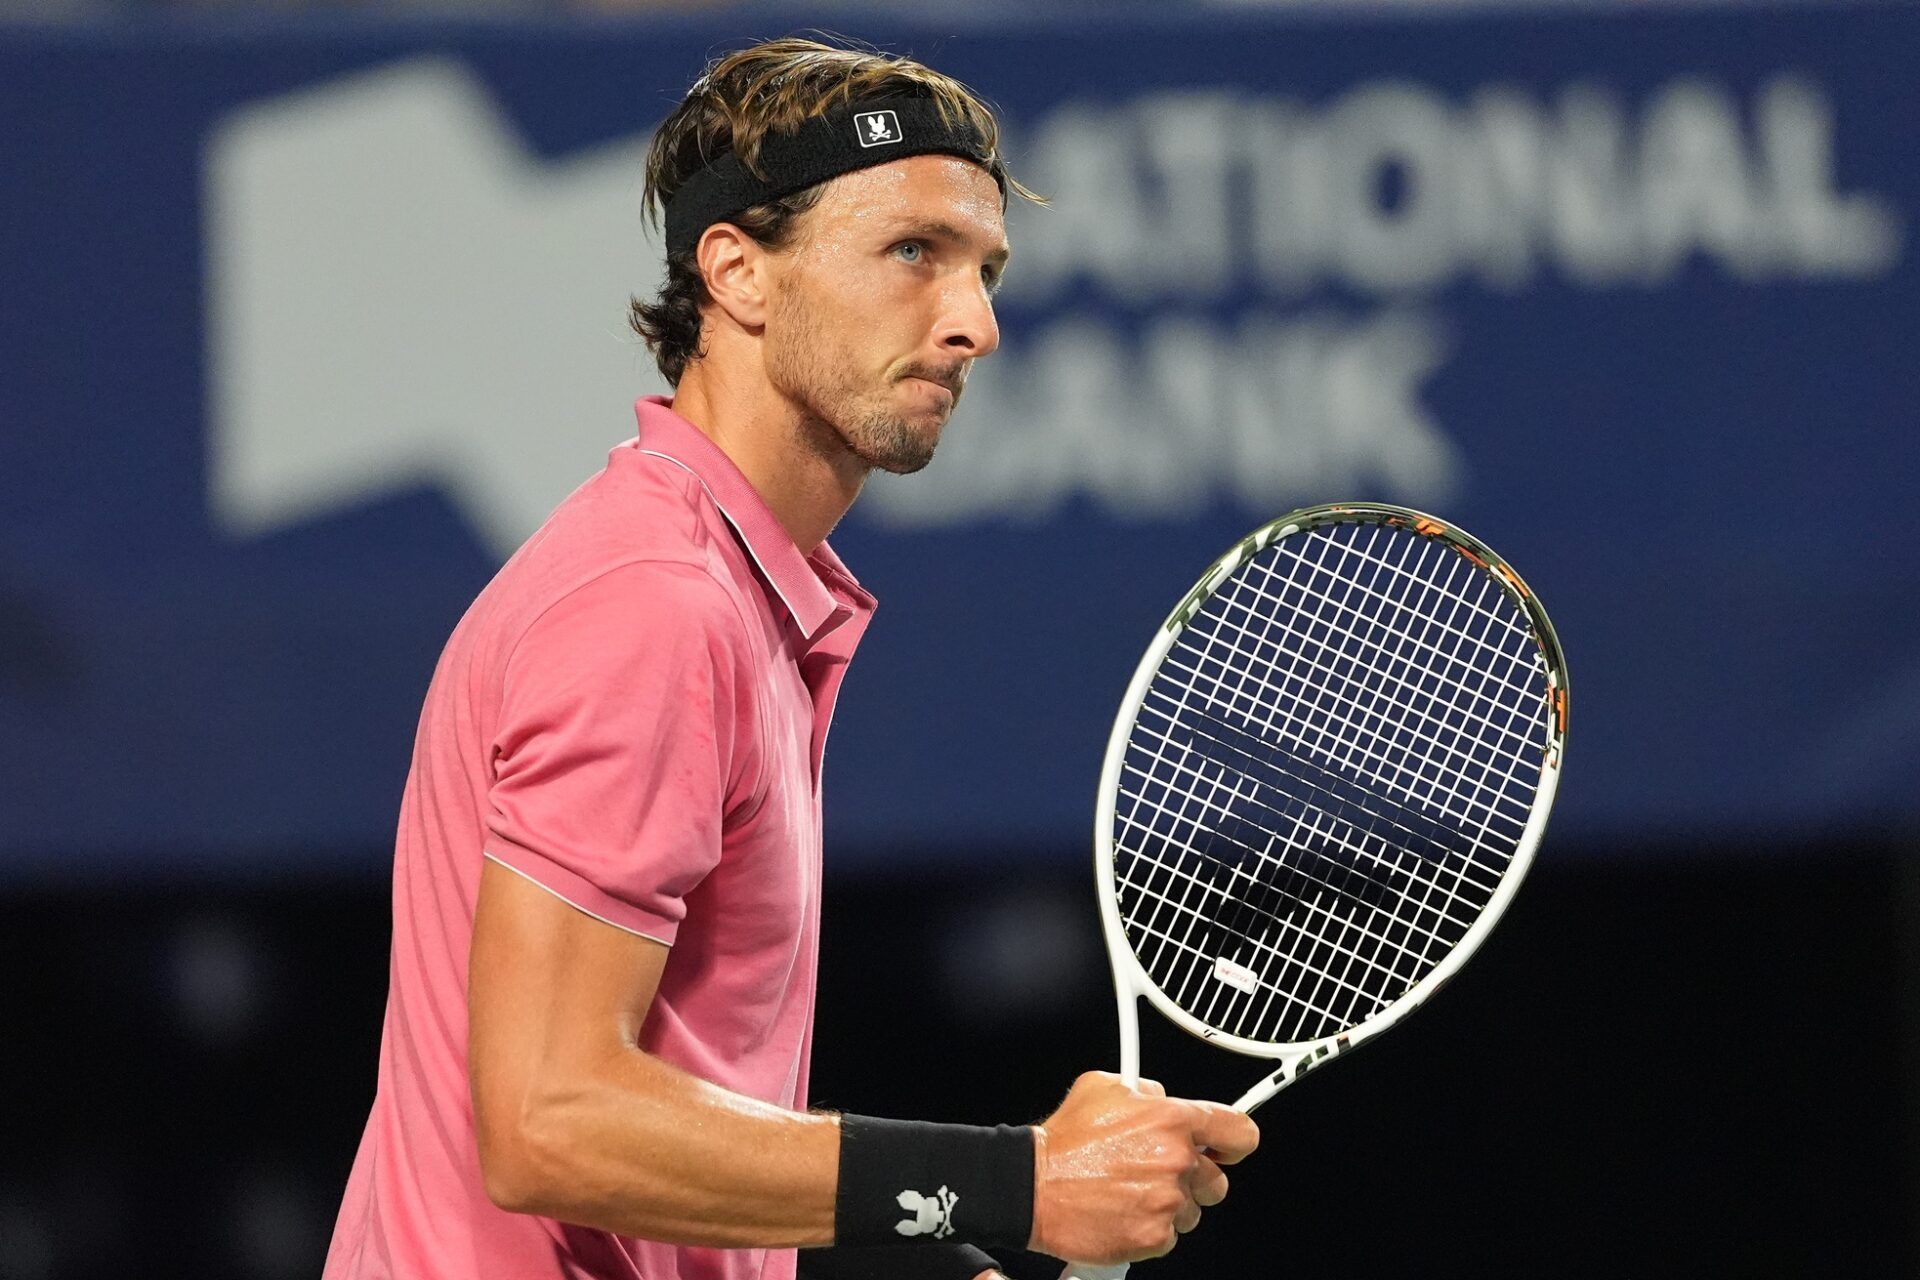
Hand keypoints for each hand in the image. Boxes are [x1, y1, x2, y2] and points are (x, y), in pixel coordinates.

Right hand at [1027, 1072, 1258, 1263]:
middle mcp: (1176, 1161)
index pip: (1239, 1132)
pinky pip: (1168, 1237)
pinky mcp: (1153, 1237)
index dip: (1236, 1142)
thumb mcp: (1103, 1086)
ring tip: (1131, 1193)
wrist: (1032, 1186)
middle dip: (1193, 1179)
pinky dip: (1150, 1229)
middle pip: (1217, 1181)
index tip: (1227, 1148)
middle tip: (1157, 1173)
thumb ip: (1145, 1090)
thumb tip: (1164, 1100)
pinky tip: (1123, 1212)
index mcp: (1172, 1120)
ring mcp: (1167, 1202)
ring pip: (1192, 1211)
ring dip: (1170, 1205)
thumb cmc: (1064, 1140)